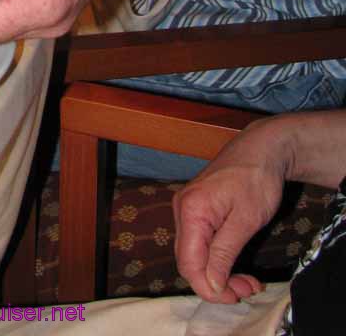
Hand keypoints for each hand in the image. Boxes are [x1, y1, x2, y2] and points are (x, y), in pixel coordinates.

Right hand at [173, 118, 286, 302]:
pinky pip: (199, 241)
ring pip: (195, 253)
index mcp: (190, 211)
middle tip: (248, 288)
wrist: (262, 147)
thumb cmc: (256, 179)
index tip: (236, 297)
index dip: (209, 288)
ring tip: (247, 279)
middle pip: (189, 260)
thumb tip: (211, 286)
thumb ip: (224, 253)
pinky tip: (236, 263)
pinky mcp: (197, 207)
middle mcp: (182, 209)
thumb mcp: (245, 220)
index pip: (189, 263)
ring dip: (218, 272)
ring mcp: (187, 207)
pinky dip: (217, 257)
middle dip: (217, 282)